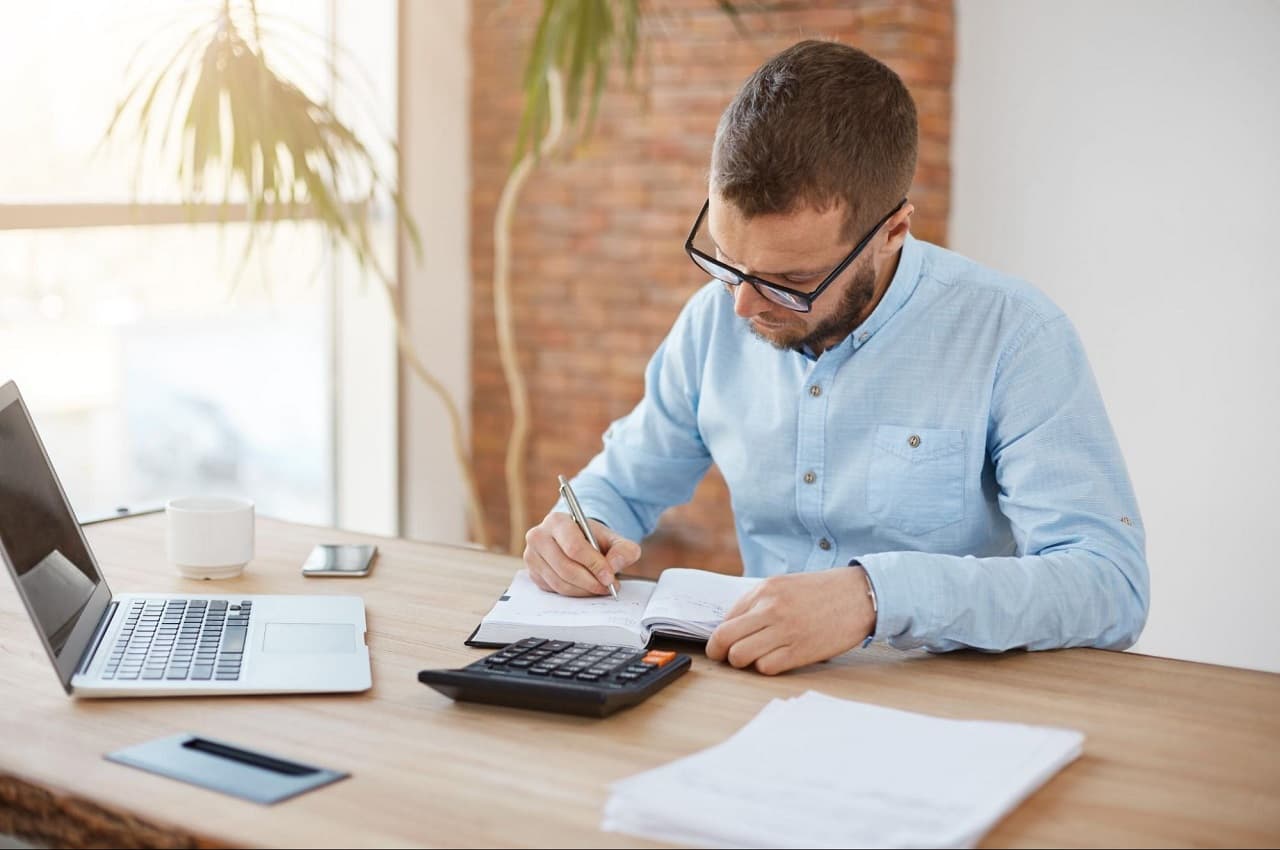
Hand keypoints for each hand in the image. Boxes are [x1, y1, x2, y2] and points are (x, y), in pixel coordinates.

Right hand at [523, 512, 641, 596]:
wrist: (575, 539)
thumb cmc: (593, 538)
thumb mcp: (612, 538)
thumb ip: (623, 549)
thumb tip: (615, 565)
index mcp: (557, 521)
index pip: (574, 547)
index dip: (594, 565)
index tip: (610, 577)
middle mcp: (538, 537)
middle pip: (565, 568)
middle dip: (591, 582)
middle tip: (609, 587)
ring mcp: (532, 556)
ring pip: (560, 582)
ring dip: (584, 590)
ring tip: (602, 588)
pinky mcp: (533, 574)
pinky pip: (555, 590)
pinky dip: (575, 593)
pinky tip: (587, 588)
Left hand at [705, 567, 876, 674]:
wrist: (859, 596)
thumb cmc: (822, 592)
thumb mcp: (784, 585)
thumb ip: (758, 603)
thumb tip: (732, 626)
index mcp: (764, 591)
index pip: (725, 619)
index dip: (720, 636)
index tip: (722, 644)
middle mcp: (770, 609)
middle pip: (724, 638)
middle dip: (719, 652)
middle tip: (725, 657)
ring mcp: (785, 631)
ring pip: (740, 656)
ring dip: (742, 662)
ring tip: (753, 659)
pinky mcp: (800, 651)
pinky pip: (766, 667)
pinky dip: (765, 668)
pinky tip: (775, 660)